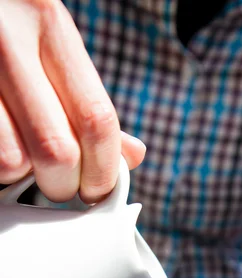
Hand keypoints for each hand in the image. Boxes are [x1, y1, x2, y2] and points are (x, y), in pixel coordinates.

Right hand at [0, 0, 145, 202]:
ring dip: (24, 174)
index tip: (99, 190)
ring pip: (15, 161)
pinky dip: (0, 166)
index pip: (96, 119)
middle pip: (58, 152)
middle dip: (65, 185)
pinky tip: (4, 143)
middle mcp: (11, 41)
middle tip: (60, 182)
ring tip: (24, 155)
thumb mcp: (55, 48)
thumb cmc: (11, 32)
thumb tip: (132, 155)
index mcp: (51, 26)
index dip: (104, 170)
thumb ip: (90, 101)